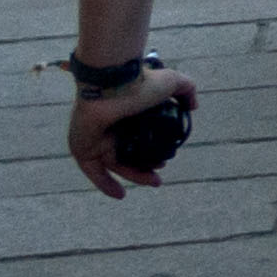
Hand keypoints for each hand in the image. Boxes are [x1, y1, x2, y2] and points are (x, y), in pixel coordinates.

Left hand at [63, 64, 196, 195]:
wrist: (112, 83)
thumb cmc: (139, 82)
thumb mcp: (171, 82)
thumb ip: (186, 90)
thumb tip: (193, 107)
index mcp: (126, 114)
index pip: (138, 139)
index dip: (152, 152)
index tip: (165, 160)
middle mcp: (110, 127)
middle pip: (128, 155)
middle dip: (145, 168)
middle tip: (160, 174)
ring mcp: (95, 139)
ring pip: (115, 165)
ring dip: (134, 176)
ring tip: (154, 181)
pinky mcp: (83, 148)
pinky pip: (94, 172)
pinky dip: (106, 185)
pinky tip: (120, 195)